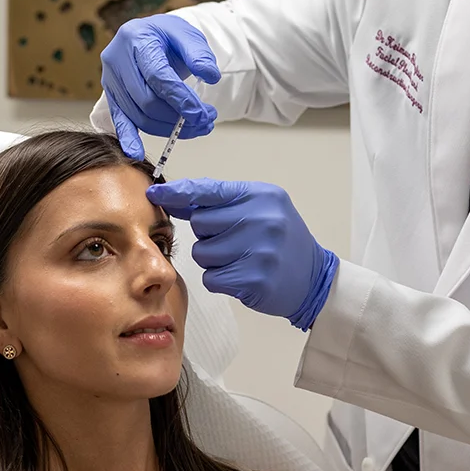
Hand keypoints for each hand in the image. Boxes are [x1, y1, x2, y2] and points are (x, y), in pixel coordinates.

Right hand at [100, 14, 221, 159]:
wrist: (149, 38)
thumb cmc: (168, 37)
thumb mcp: (187, 35)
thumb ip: (199, 54)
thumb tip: (211, 76)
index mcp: (136, 38)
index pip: (158, 77)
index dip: (181, 99)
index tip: (202, 113)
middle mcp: (117, 59)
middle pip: (147, 100)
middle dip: (178, 116)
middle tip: (206, 120)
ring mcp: (111, 80)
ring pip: (139, 115)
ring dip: (169, 128)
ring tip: (196, 127)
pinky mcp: (112, 97)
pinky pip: (120, 121)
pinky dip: (129, 138)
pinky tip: (136, 153)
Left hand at [147, 178, 338, 329]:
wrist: (314, 279)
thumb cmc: (282, 241)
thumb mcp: (260, 209)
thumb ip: (220, 203)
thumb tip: (174, 199)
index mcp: (262, 196)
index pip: (208, 191)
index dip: (178, 193)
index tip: (155, 193)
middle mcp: (262, 220)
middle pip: (201, 224)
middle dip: (208, 234)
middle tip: (235, 241)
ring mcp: (259, 251)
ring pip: (203, 253)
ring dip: (213, 259)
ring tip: (241, 259)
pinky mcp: (253, 280)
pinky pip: (211, 278)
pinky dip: (220, 279)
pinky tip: (242, 275)